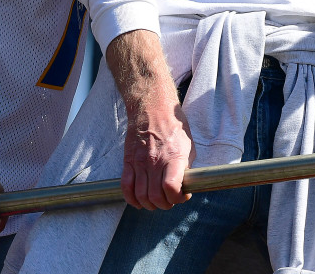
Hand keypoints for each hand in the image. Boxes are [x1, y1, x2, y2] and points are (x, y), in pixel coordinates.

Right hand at [122, 92, 194, 209]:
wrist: (152, 109)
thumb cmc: (173, 127)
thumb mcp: (188, 146)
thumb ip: (186, 168)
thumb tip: (184, 186)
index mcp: (173, 157)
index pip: (171, 188)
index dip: (178, 198)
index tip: (182, 196)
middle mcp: (155, 161)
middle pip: (156, 196)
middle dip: (165, 204)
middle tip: (169, 201)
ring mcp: (139, 162)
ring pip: (141, 195)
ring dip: (150, 204)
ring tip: (156, 202)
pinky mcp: (128, 161)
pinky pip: (126, 186)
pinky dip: (131, 199)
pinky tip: (138, 202)